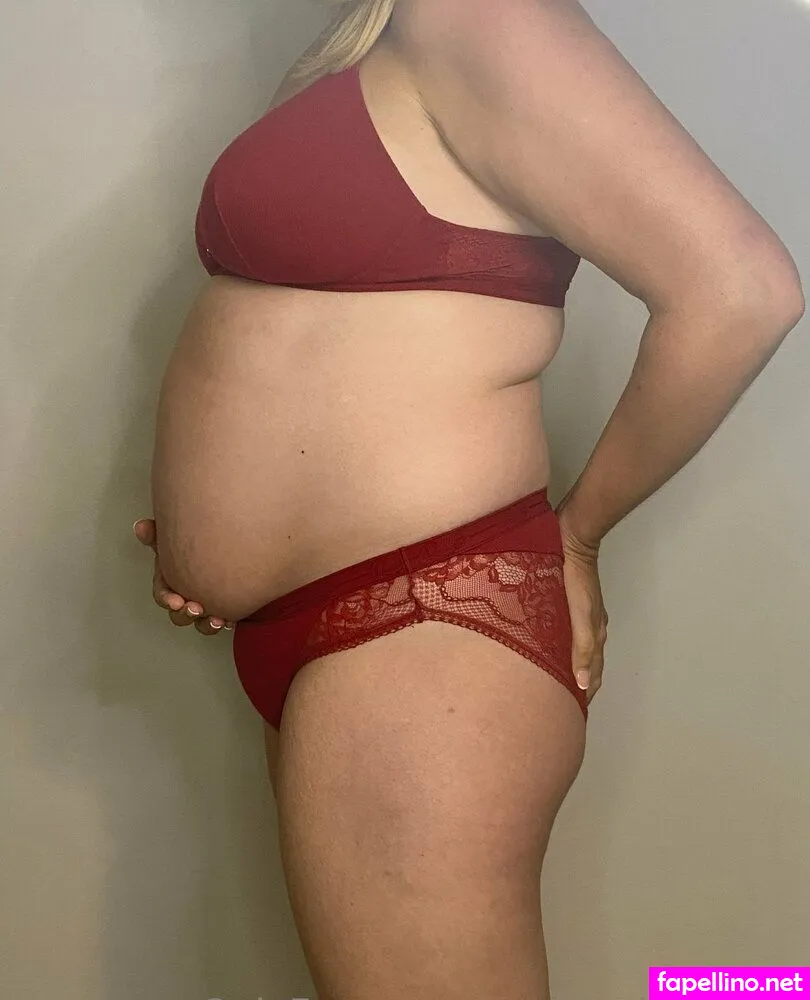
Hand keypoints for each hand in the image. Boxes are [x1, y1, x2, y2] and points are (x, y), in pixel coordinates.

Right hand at [132, 518, 233, 635]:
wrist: (229, 548)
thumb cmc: (195, 545)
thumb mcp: (176, 537)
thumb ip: (159, 533)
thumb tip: (141, 526)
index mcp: (170, 581)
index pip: (163, 595)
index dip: (167, 600)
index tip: (175, 602)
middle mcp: (185, 596)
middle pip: (179, 614)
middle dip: (186, 614)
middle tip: (196, 609)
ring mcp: (204, 605)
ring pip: (201, 623)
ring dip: (207, 624)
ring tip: (217, 619)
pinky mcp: (223, 609)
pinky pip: (223, 622)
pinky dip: (228, 622)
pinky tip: (232, 620)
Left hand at [555, 507, 608, 703]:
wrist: (571, 539)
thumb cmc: (575, 578)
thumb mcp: (580, 616)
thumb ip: (582, 649)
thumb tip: (584, 685)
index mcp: (596, 632)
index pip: (594, 672)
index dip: (587, 692)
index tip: (575, 711)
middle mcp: (592, 626)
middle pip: (590, 662)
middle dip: (581, 684)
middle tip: (565, 702)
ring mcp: (582, 614)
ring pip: (579, 648)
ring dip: (572, 666)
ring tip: (557, 681)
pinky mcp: (570, 603)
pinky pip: (568, 632)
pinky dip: (563, 647)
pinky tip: (550, 648)